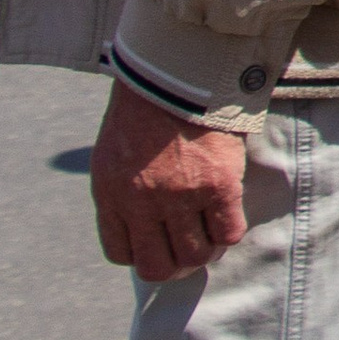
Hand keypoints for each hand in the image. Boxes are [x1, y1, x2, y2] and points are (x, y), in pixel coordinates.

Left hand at [91, 81, 248, 283]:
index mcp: (110, 194)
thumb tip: (144, 230)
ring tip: (210, 232)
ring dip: (204, 250)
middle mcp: (142, 202)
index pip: (120, 254)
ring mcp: (181, 196)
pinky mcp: (218, 185)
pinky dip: (229, 231)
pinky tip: (227, 213)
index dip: (142, 253)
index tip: (157, 241)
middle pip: (158, 267)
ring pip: (195, 256)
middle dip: (174, 265)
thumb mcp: (113, 155)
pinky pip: (229, 233)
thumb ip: (121, 193)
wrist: (177, 72)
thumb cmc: (144, 110)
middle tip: (188, 250)